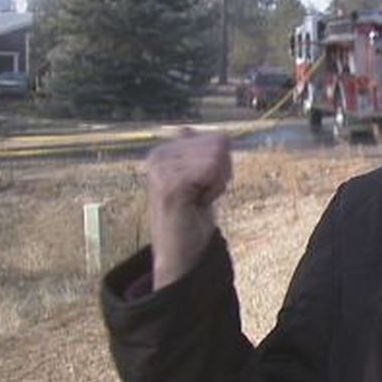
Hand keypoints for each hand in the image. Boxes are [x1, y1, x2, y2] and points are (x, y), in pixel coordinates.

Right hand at [144, 129, 231, 288]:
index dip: (223, 165)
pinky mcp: (169, 184)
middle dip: (221, 172)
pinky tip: (198, 203)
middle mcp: (158, 155)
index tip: (205, 186)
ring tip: (198, 200)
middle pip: (219, 144)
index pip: (218, 138)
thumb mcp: (198, 178)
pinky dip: (214, 189)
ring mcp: (161, 169)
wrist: (180, 253)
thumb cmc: (192, 216)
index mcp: (163, 151)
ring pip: (216, 157)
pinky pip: (211, 170)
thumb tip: (187, 128)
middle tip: (202, 195)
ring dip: (217, 183)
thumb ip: (196, 152)